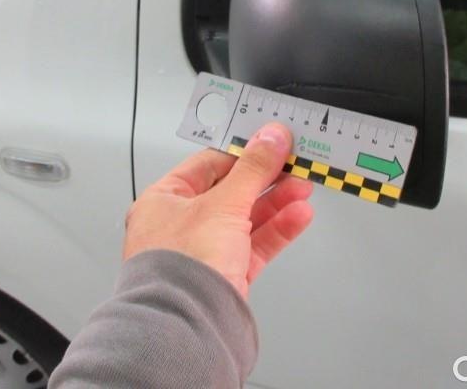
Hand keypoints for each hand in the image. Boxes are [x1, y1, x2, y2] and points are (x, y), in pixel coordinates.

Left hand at [123, 123, 314, 298]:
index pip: (207, 164)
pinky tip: (298, 216)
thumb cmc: (180, 269)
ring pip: (246, 218)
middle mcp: (180, 225)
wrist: (185, 329)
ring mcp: (203, 251)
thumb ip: (252, 169)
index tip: (268, 141)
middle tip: (292, 163)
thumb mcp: (222, 204)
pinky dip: (277, 230)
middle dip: (265, 178)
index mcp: (163, 200)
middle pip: (230, 190)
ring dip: (277, 202)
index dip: (241, 151)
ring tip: (303, 187)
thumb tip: (270, 138)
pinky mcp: (225, 274)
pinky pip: (255, 244)